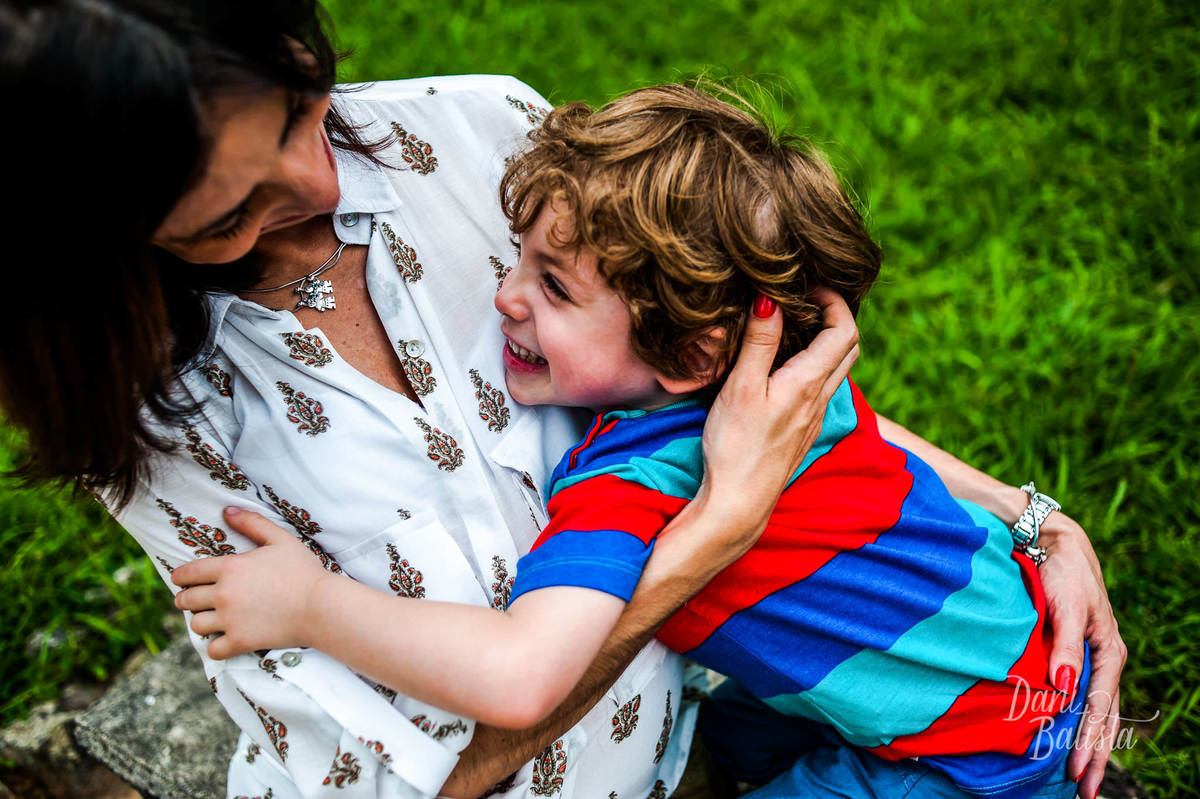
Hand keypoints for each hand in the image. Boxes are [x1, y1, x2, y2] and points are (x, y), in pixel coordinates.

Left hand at [171, 507, 333, 658]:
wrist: (321, 606)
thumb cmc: (303, 571)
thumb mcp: (281, 539)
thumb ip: (252, 523)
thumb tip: (227, 511)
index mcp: (230, 568)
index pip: (188, 573)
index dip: (180, 576)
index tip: (181, 580)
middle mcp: (224, 594)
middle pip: (186, 600)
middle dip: (186, 599)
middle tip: (193, 600)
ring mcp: (230, 620)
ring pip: (196, 625)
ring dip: (200, 621)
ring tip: (210, 619)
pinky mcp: (240, 641)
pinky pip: (213, 649)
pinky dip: (215, 646)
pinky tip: (224, 639)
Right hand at [701, 288, 858, 538]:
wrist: (738, 502)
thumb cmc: (736, 446)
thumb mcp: (742, 387)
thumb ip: (759, 342)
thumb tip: (771, 298)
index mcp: (808, 383)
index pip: (843, 330)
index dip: (835, 301)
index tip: (811, 285)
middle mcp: (819, 399)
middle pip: (849, 349)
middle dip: (837, 317)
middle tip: (809, 299)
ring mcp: (813, 418)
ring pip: (837, 370)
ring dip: (828, 341)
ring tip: (798, 325)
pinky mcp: (802, 431)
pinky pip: (821, 389)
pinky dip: (815, 365)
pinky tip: (788, 366)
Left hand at [1036, 511, 1125, 796]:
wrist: (1054, 543)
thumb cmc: (1061, 573)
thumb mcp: (1065, 607)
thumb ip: (1064, 646)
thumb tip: (1063, 688)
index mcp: (1108, 652)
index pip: (1100, 708)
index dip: (1090, 742)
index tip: (1076, 771)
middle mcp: (1104, 659)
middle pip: (1103, 717)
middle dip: (1095, 755)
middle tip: (1083, 790)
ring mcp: (1092, 657)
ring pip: (1096, 711)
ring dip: (1089, 743)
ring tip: (1080, 777)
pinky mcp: (1076, 651)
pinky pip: (1083, 695)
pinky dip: (1078, 721)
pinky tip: (1068, 737)